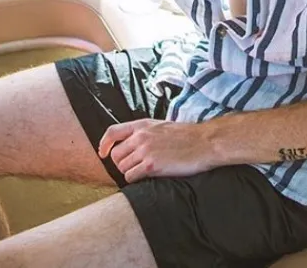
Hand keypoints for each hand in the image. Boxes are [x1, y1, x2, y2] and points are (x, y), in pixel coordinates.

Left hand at [98, 119, 217, 182]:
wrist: (204, 142)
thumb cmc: (186, 136)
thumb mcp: (161, 126)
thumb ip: (145, 132)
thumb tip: (132, 143)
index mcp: (142, 125)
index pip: (112, 132)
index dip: (104, 144)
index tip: (102, 153)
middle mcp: (141, 136)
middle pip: (115, 155)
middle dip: (121, 164)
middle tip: (134, 168)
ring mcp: (145, 150)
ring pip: (122, 168)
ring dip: (130, 173)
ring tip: (144, 172)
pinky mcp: (151, 165)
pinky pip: (131, 177)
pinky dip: (136, 180)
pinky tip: (148, 177)